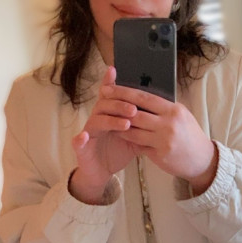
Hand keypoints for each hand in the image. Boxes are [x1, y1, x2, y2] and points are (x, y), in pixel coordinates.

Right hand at [70, 66, 138, 202]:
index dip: (112, 83)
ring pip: (96, 120)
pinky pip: (78, 142)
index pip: (112, 96)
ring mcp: (89, 132)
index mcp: (110, 114)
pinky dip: (79, 139)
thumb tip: (163, 112)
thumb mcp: (134, 136)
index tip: (115, 69)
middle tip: (135, 109)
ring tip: (125, 124)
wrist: (102, 172)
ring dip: (109, 120)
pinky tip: (83, 137)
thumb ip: (143, 124)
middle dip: (120, 105)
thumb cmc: (118, 151)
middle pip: (106, 105)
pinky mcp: (81, 148)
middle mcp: (98, 119)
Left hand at [112, 85, 217, 194]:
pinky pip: (138, 145)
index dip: (125, 92)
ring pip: (134, 131)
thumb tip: (141, 96)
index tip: (110, 88)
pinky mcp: (160, 154)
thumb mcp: (181, 116)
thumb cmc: (189, 135)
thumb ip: (163, 108)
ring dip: (119, 126)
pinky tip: (119, 135)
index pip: (145, 98)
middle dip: (117, 107)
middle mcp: (169, 124)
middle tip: (102, 101)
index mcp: (174, 110)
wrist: (202, 159)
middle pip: (136, 114)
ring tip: (107, 119)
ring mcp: (164, 141)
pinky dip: (128, 139)